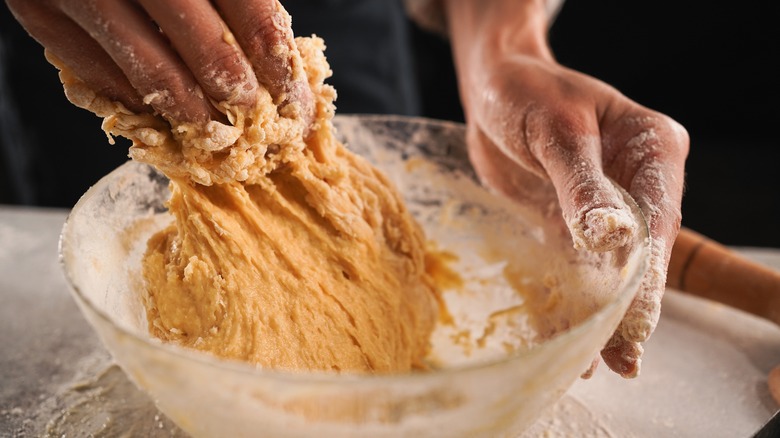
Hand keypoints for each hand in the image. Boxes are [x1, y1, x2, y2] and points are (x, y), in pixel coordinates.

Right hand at [6, 0, 312, 124]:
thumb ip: (237, 0)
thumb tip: (279, 62)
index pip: (255, 21)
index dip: (280, 70)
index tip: (294, 101)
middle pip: (209, 56)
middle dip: (242, 101)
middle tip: (257, 125)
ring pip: (153, 79)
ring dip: (194, 116)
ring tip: (216, 132)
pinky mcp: (39, 14)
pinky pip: (100, 78)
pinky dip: (138, 103)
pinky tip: (162, 113)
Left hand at [446, 0, 688, 376]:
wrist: (493, 87)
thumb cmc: (527, 92)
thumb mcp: (556, 131)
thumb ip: (583, 184)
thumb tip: (610, 237)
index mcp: (651, 149)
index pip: (656, 220)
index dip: (646, 275)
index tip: (635, 320)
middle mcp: (635, 182)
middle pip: (638, 253)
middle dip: (629, 307)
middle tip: (623, 359)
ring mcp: (603, 206)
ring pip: (606, 268)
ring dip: (599, 314)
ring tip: (594, 363)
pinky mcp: (567, 221)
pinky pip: (570, 266)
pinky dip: (565, 299)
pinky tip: (560, 334)